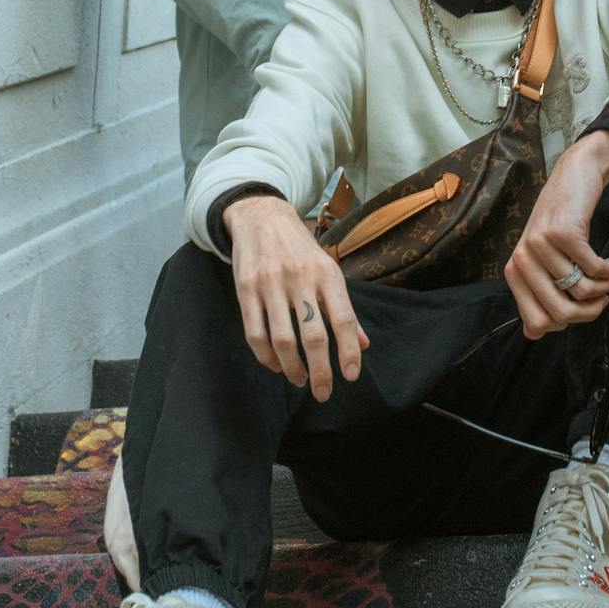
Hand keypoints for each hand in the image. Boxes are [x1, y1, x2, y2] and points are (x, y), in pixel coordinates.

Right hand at [225, 193, 366, 400]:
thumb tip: (362, 344)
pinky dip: (265, 355)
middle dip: (320, 371)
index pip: (343, 319)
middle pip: (313, 335)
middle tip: (323, 392)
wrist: (261, 215)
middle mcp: (301, 278)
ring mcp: (271, 283)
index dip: (348, 351)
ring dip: (292, 367)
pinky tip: (275, 365)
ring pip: (282, 338)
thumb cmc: (300, 248)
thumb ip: (343, 309)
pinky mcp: (246, 288)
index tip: (350, 376)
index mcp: (327, 274)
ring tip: (299, 380)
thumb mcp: (328, 270)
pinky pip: (255, 331)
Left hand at [505, 130, 608, 338]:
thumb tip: (533, 335)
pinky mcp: (563, 233)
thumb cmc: (561, 224)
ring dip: (603, 288)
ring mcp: (541, 245)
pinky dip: (608, 270)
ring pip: (581, 292)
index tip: (581, 308)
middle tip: (602, 298)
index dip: (566, 324)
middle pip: (560, 314)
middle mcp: (522, 260)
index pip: (537, 324)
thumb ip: (538, 295)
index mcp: (515, 273)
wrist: (572, 178)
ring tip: (607, 274)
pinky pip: (594, 270)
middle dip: (589, 313)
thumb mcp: (544, 260)